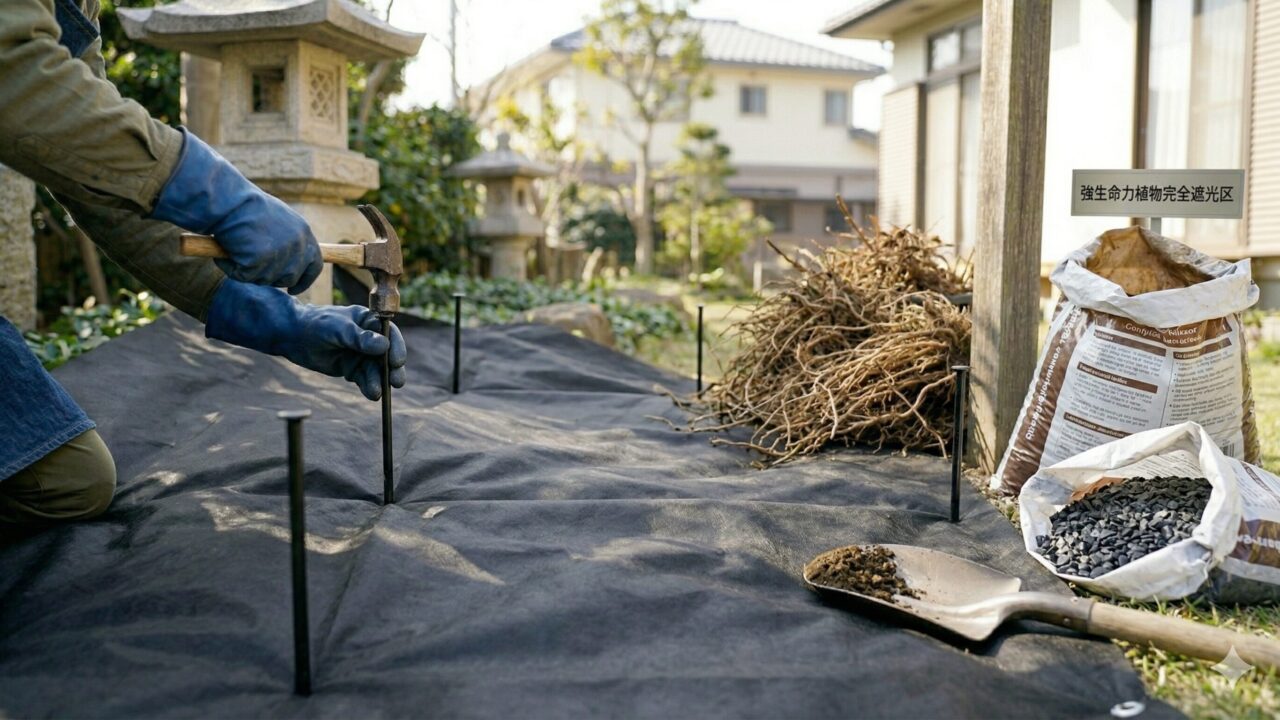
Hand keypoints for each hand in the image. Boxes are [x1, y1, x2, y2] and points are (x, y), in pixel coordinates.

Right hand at [150, 130, 322, 294]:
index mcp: (304, 234)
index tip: (294, 288)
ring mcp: (279, 257)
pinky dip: (231, 267)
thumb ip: (289, 241)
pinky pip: (242, 275)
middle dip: (272, 278)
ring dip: (249, 270)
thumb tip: (287, 263)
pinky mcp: (258, 263)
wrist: (228, 202)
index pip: (314, 265)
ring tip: (237, 247)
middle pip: (290, 277)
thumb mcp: (279, 221)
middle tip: (254, 266)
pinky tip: (226, 249)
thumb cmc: (247, 207)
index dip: (304, 280)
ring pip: (264, 279)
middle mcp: (297, 247)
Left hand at [205, 280, 406, 399]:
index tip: (397, 361)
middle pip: (387, 355)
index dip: (396, 347)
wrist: (292, 337)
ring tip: (377, 393)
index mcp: (369, 321)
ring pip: (376, 370)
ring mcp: (361, 354)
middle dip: (392, 369)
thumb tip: (384, 346)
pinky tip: (372, 394)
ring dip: (379, 381)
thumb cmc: (316, 325)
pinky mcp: (352, 369)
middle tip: (397, 382)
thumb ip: (360, 338)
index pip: (389, 333)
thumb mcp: (338, 329)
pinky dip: (369, 386)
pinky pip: (365, 379)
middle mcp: (369, 338)